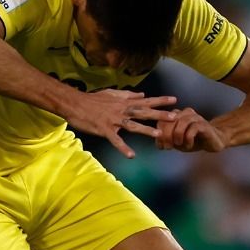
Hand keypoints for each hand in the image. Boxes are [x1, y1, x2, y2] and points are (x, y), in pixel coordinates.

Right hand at [62, 88, 176, 158]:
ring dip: (146, 129)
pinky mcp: (104, 129)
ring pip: (132, 125)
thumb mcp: (112, 93)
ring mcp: (113, 120)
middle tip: (174, 116)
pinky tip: (131, 155)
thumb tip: (142, 94)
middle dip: (159, 114)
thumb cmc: (93, 99)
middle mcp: (121, 110)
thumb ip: (128, 94)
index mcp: (124, 102)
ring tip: (159, 134)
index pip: (146, 101)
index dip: (160, 101)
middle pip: (143, 112)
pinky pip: (115, 140)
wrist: (75, 103)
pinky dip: (123, 148)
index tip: (174, 100)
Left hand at [154, 108, 228, 153]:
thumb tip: (159, 144)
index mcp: (177, 115)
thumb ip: (167, 140)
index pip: (162, 121)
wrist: (213, 141)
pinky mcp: (203, 124)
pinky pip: (192, 130)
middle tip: (169, 147)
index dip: (159, 134)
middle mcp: (185, 113)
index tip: (161, 147)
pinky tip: (189, 146)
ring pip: (180, 124)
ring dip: (177, 137)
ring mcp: (195, 117)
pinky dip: (188, 140)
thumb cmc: (194, 141)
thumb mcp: (177, 142)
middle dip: (167, 136)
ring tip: (180, 145)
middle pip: (170, 121)